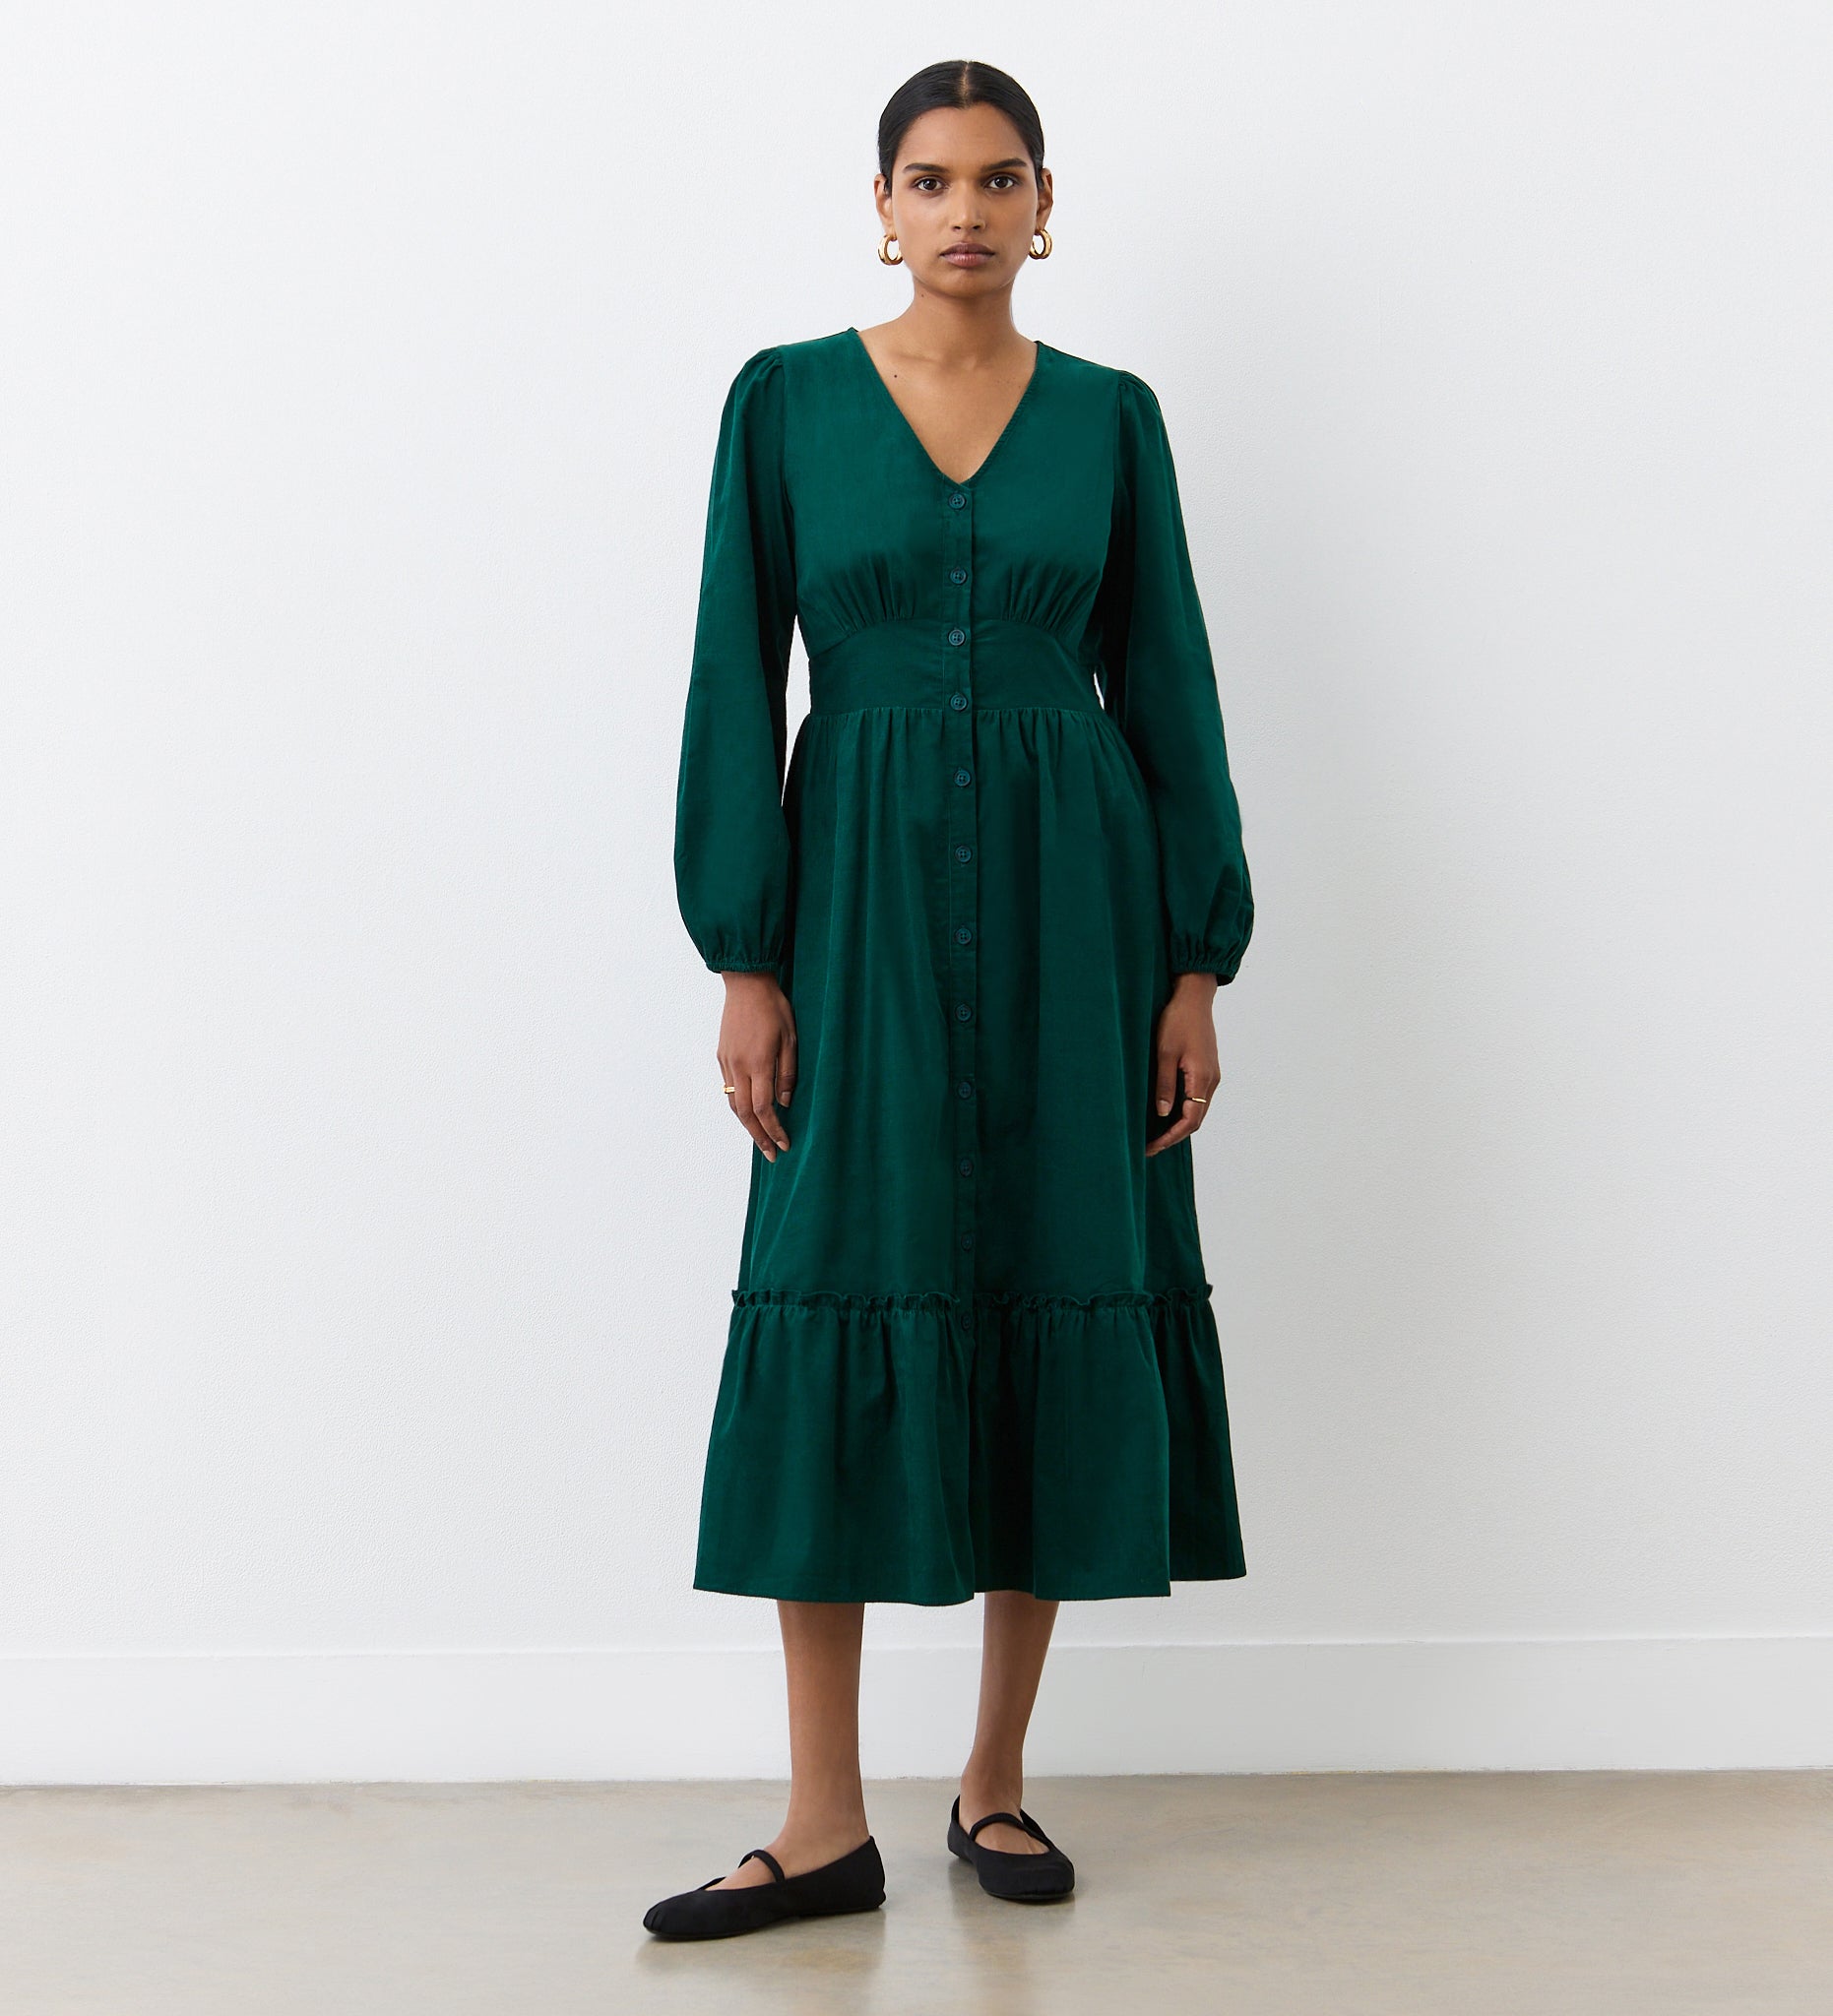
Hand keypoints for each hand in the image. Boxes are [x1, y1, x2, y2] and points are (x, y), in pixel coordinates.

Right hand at [717, 972, 795, 1159]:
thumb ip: (788, 1073)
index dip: (774, 1131)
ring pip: (734, 1104)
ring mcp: (727, 1063)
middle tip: (771, 1154)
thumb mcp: (791, 1039)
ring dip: (747, 1125)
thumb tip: (785, 1103)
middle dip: (759, 1137)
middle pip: (746, 1114)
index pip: (765, 1109)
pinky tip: (750, 1111)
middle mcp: (739, 1067)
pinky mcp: (722, 1056)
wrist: (746, 985)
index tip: (784, 1145)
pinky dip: (740, 1106)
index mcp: (759, 1064)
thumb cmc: (774, 1008)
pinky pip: (729, 1089)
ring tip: (760, 1138)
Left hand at [1145, 972, 1219, 1156]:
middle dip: (1173, 1136)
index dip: (1170, 1138)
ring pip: (1198, 1110)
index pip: (1190, 1121)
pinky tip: (1166, 1112)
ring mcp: (1211, 1075)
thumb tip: (1162, 1114)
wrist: (1194, 997)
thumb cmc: (1177, 1021)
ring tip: (1155, 1134)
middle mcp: (1211, 1080)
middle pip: (1196, 1120)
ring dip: (1179, 1125)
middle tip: (1149, 1146)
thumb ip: (1164, 1085)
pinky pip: (1198, 1098)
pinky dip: (1184, 1111)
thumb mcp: (1164, 1052)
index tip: (1151, 1147)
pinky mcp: (1207, 1069)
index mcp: (1201, 1078)